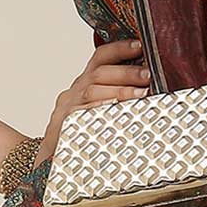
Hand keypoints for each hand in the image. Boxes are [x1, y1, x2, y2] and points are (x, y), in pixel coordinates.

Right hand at [34, 38, 148, 163]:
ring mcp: (67, 108)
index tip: (139, 46)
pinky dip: (98, 108)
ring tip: (141, 94)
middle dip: (126, 72)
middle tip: (148, 76)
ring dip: (119, 91)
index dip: (119, 49)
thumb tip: (153, 89)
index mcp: (86, 83)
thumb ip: (120, 96)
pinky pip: (80, 113)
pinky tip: (113, 108)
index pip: (100, 58)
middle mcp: (76, 92)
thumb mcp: (101, 110)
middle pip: (99, 74)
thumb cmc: (85, 133)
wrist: (53, 160)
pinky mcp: (63, 125)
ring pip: (92, 91)